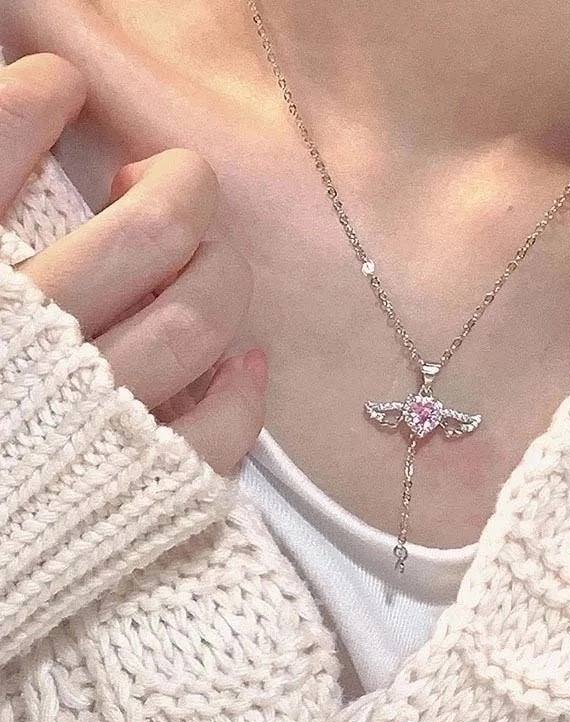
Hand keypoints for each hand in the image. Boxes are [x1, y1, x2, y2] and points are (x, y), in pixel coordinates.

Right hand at [0, 53, 265, 474]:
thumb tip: (26, 104)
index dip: (39, 94)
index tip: (59, 87)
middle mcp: (31, 344)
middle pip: (159, 224)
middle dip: (181, 183)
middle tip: (163, 182)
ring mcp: (96, 418)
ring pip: (204, 312)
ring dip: (224, 271)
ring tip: (203, 260)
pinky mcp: (136, 490)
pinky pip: (218, 430)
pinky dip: (244, 392)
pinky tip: (246, 363)